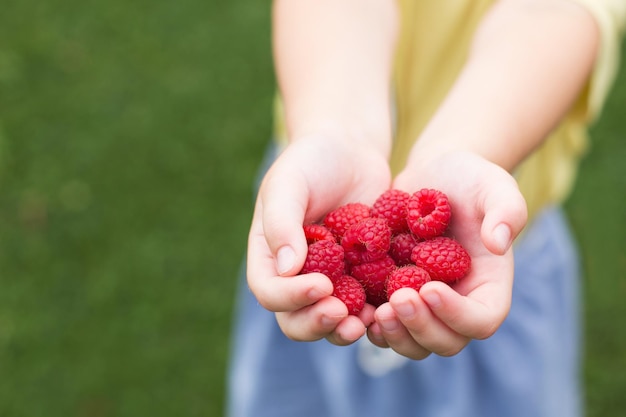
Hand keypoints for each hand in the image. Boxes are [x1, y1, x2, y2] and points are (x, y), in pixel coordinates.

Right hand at [247, 134, 390, 344]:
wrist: (351, 152)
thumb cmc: (312, 161)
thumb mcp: (289, 183)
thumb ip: (282, 222)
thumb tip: (287, 268)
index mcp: (269, 256)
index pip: (269, 291)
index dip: (291, 297)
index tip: (321, 285)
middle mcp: (296, 276)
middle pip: (295, 319)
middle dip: (317, 323)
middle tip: (342, 315)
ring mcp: (330, 281)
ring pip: (330, 320)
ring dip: (345, 328)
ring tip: (368, 321)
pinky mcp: (361, 278)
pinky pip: (365, 306)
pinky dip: (375, 313)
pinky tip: (391, 307)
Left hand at [367, 151, 527, 358]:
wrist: (431, 177)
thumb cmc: (468, 178)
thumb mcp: (492, 184)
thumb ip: (506, 209)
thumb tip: (499, 244)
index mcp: (488, 285)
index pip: (481, 319)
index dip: (457, 314)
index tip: (430, 287)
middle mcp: (458, 304)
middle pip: (446, 341)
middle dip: (421, 328)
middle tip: (396, 299)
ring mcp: (425, 306)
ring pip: (413, 342)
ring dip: (395, 334)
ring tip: (375, 311)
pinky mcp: (395, 297)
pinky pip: (385, 326)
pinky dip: (371, 324)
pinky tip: (353, 307)